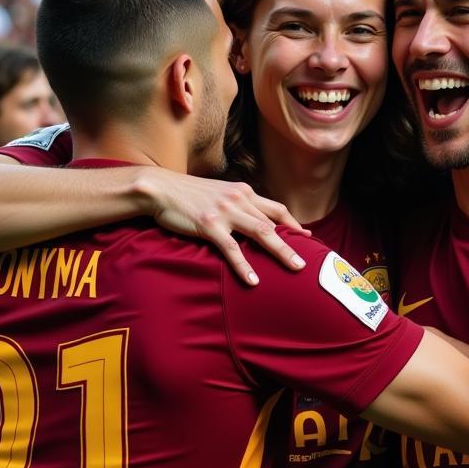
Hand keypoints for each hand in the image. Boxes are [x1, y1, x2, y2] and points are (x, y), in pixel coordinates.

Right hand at [135, 169, 308, 285]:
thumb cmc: (188, 194)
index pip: (276, 208)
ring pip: (261, 232)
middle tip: (308, 260)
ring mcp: (225, 211)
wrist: (160, 188)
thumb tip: (251, 219)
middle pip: (274, 222)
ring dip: (281, 251)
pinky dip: (244, 265)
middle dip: (294, 241)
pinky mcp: (209, 224)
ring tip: (295, 268)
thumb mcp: (219, 193)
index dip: (294, 223)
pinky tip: (253, 280)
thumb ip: (237, 204)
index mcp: (243, 192)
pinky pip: (232, 248)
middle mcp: (239, 199)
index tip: (307, 236)